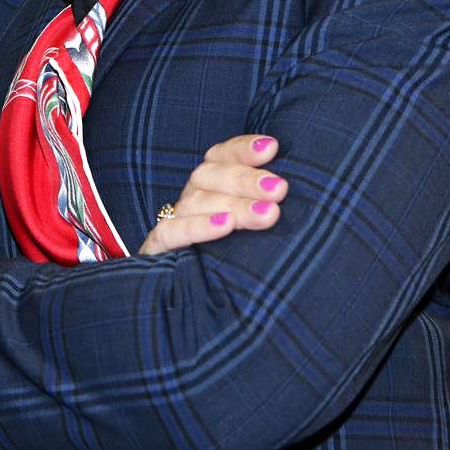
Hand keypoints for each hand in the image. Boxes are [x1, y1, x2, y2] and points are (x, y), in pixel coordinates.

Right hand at [138, 133, 287, 255]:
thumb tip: (291, 187)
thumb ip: (267, 202)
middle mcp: (192, 196)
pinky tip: (225, 225)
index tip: (271, 148)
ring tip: (268, 214)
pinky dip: (198, 227)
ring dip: (234, 205)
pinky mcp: (158, 247)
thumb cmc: (238, 254)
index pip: (222, 155)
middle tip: (279, 189)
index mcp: (211, 183)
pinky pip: (171, 232)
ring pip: (197, 202)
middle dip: (247, 180)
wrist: (190, 301)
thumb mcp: (254, 221)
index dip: (244, 150)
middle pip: (210, 175)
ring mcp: (173, 219)